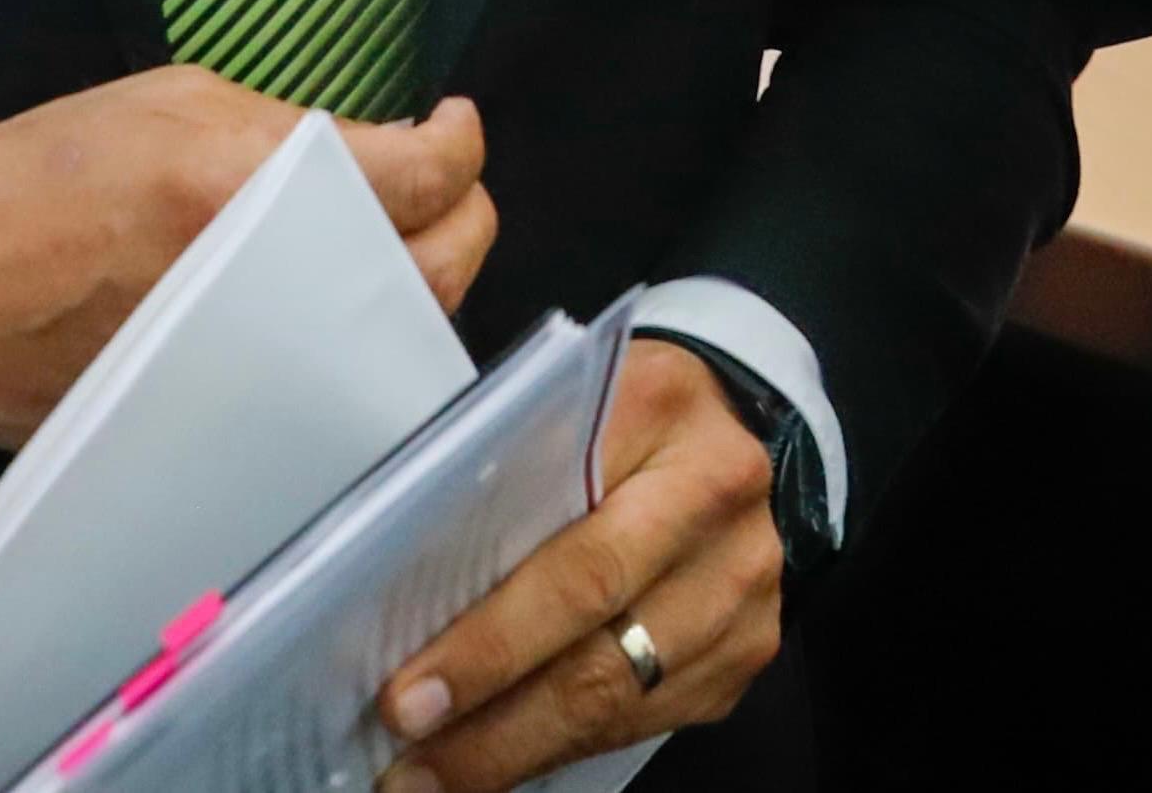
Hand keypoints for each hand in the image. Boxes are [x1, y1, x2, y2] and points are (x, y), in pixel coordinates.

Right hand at [0, 68, 494, 451]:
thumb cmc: (45, 175)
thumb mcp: (178, 102)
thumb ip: (292, 130)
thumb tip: (375, 154)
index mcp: (251, 185)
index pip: (422, 177)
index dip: (460, 145)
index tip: (453, 127)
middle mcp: (266, 285)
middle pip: (437, 273)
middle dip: (463, 222)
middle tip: (444, 190)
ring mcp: (252, 368)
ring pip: (389, 344)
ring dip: (411, 291)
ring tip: (393, 246)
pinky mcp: (225, 422)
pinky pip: (325, 388)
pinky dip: (346, 349)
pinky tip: (328, 308)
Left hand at [374, 341, 782, 791]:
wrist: (718, 424)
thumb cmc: (607, 414)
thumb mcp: (553, 397)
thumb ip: (496, 458)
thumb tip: (405, 550)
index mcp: (659, 408)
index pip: (570, 546)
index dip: (488, 638)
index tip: (407, 695)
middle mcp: (717, 495)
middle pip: (598, 632)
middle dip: (490, 708)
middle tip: (407, 750)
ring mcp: (741, 579)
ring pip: (622, 693)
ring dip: (515, 747)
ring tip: (432, 775)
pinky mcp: (747, 646)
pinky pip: (647, 719)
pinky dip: (565, 746)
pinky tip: (501, 757)